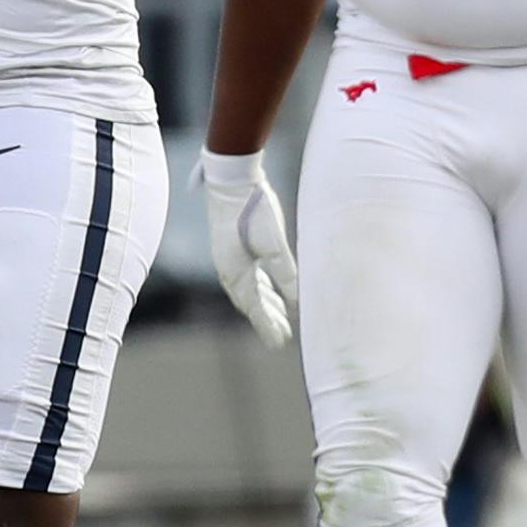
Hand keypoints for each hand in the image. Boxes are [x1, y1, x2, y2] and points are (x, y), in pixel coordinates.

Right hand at [199, 150, 297, 346]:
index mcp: (236, 273)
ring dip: (264, 305)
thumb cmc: (253, 211)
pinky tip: (269, 288)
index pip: (254, 308)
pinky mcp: (233, 248)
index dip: (267, 326)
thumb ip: (285, 274)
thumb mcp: (274, 245)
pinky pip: (248, 277)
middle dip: (266, 320)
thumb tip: (297, 301)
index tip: (280, 343)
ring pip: (249, 290)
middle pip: (250, 303)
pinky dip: (260, 288)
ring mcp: (229, 259)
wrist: (231, 182)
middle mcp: (230, 271)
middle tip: (282, 337)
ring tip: (279, 316)